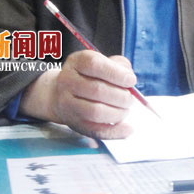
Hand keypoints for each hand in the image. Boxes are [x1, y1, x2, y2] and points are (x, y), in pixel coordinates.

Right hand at [20, 50, 136, 138]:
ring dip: (118, 113)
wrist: (61, 94)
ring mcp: (68, 104)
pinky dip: (115, 131)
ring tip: (126, 110)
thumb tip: (130, 80)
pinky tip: (127, 129)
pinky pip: (95, 130)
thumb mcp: (104, 62)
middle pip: (96, 90)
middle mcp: (68, 81)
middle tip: (130, 98)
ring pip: (95, 112)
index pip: (94, 64)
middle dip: (120, 96)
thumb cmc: (91, 75)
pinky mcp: (74, 122)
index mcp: (77, 62)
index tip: (131, 80)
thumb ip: (120, 66)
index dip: (116, 73)